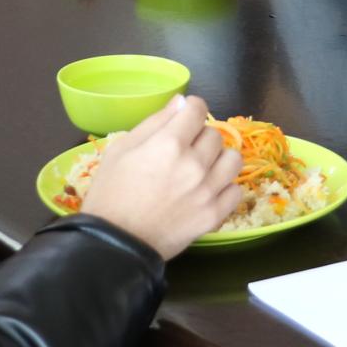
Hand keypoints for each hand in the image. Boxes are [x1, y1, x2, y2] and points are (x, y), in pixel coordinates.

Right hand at [80, 97, 244, 261]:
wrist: (115, 244)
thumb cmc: (110, 194)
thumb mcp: (121, 149)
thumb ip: (154, 122)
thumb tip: (180, 102)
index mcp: (169, 144)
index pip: (197, 109)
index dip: (191, 109)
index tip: (185, 116)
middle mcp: (194, 164)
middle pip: (215, 134)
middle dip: (200, 136)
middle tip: (184, 149)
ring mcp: (207, 191)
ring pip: (233, 159)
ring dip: (218, 159)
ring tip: (201, 168)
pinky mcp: (214, 215)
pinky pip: (236, 190)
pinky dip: (225, 187)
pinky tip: (207, 190)